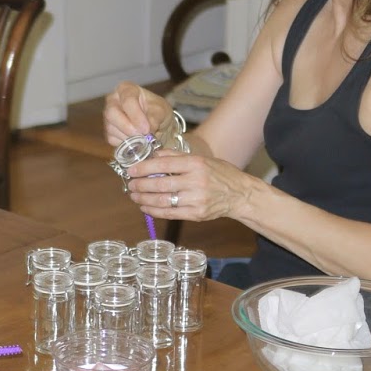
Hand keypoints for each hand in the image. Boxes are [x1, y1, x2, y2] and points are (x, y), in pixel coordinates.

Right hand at [103, 83, 171, 146]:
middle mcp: (113, 100)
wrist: (157, 124)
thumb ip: (155, 117)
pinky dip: (125, 144)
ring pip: (111, 128)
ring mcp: (108, 116)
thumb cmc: (157, 110)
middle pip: (112, 113)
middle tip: (142, 136)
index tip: (146, 129)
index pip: (127, 100)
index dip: (136, 116)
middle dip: (127, 127)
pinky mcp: (108, 131)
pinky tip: (136, 141)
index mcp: (126, 89)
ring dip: (128, 137)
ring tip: (143, 139)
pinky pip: (112, 139)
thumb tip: (148, 129)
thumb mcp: (161, 110)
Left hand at [124, 152, 252, 223]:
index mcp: (196, 164)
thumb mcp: (201, 159)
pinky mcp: (197, 214)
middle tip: (130, 184)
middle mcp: (196, 181)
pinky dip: (153, 211)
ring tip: (134, 196)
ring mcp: (196, 199)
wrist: (240, 195)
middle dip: (140, 185)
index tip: (131, 170)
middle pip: (160, 184)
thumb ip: (176, 157)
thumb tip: (153, 155)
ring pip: (162, 201)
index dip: (144, 168)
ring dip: (143, 199)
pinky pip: (169, 214)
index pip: (163, 165)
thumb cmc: (219, 174)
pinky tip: (145, 207)